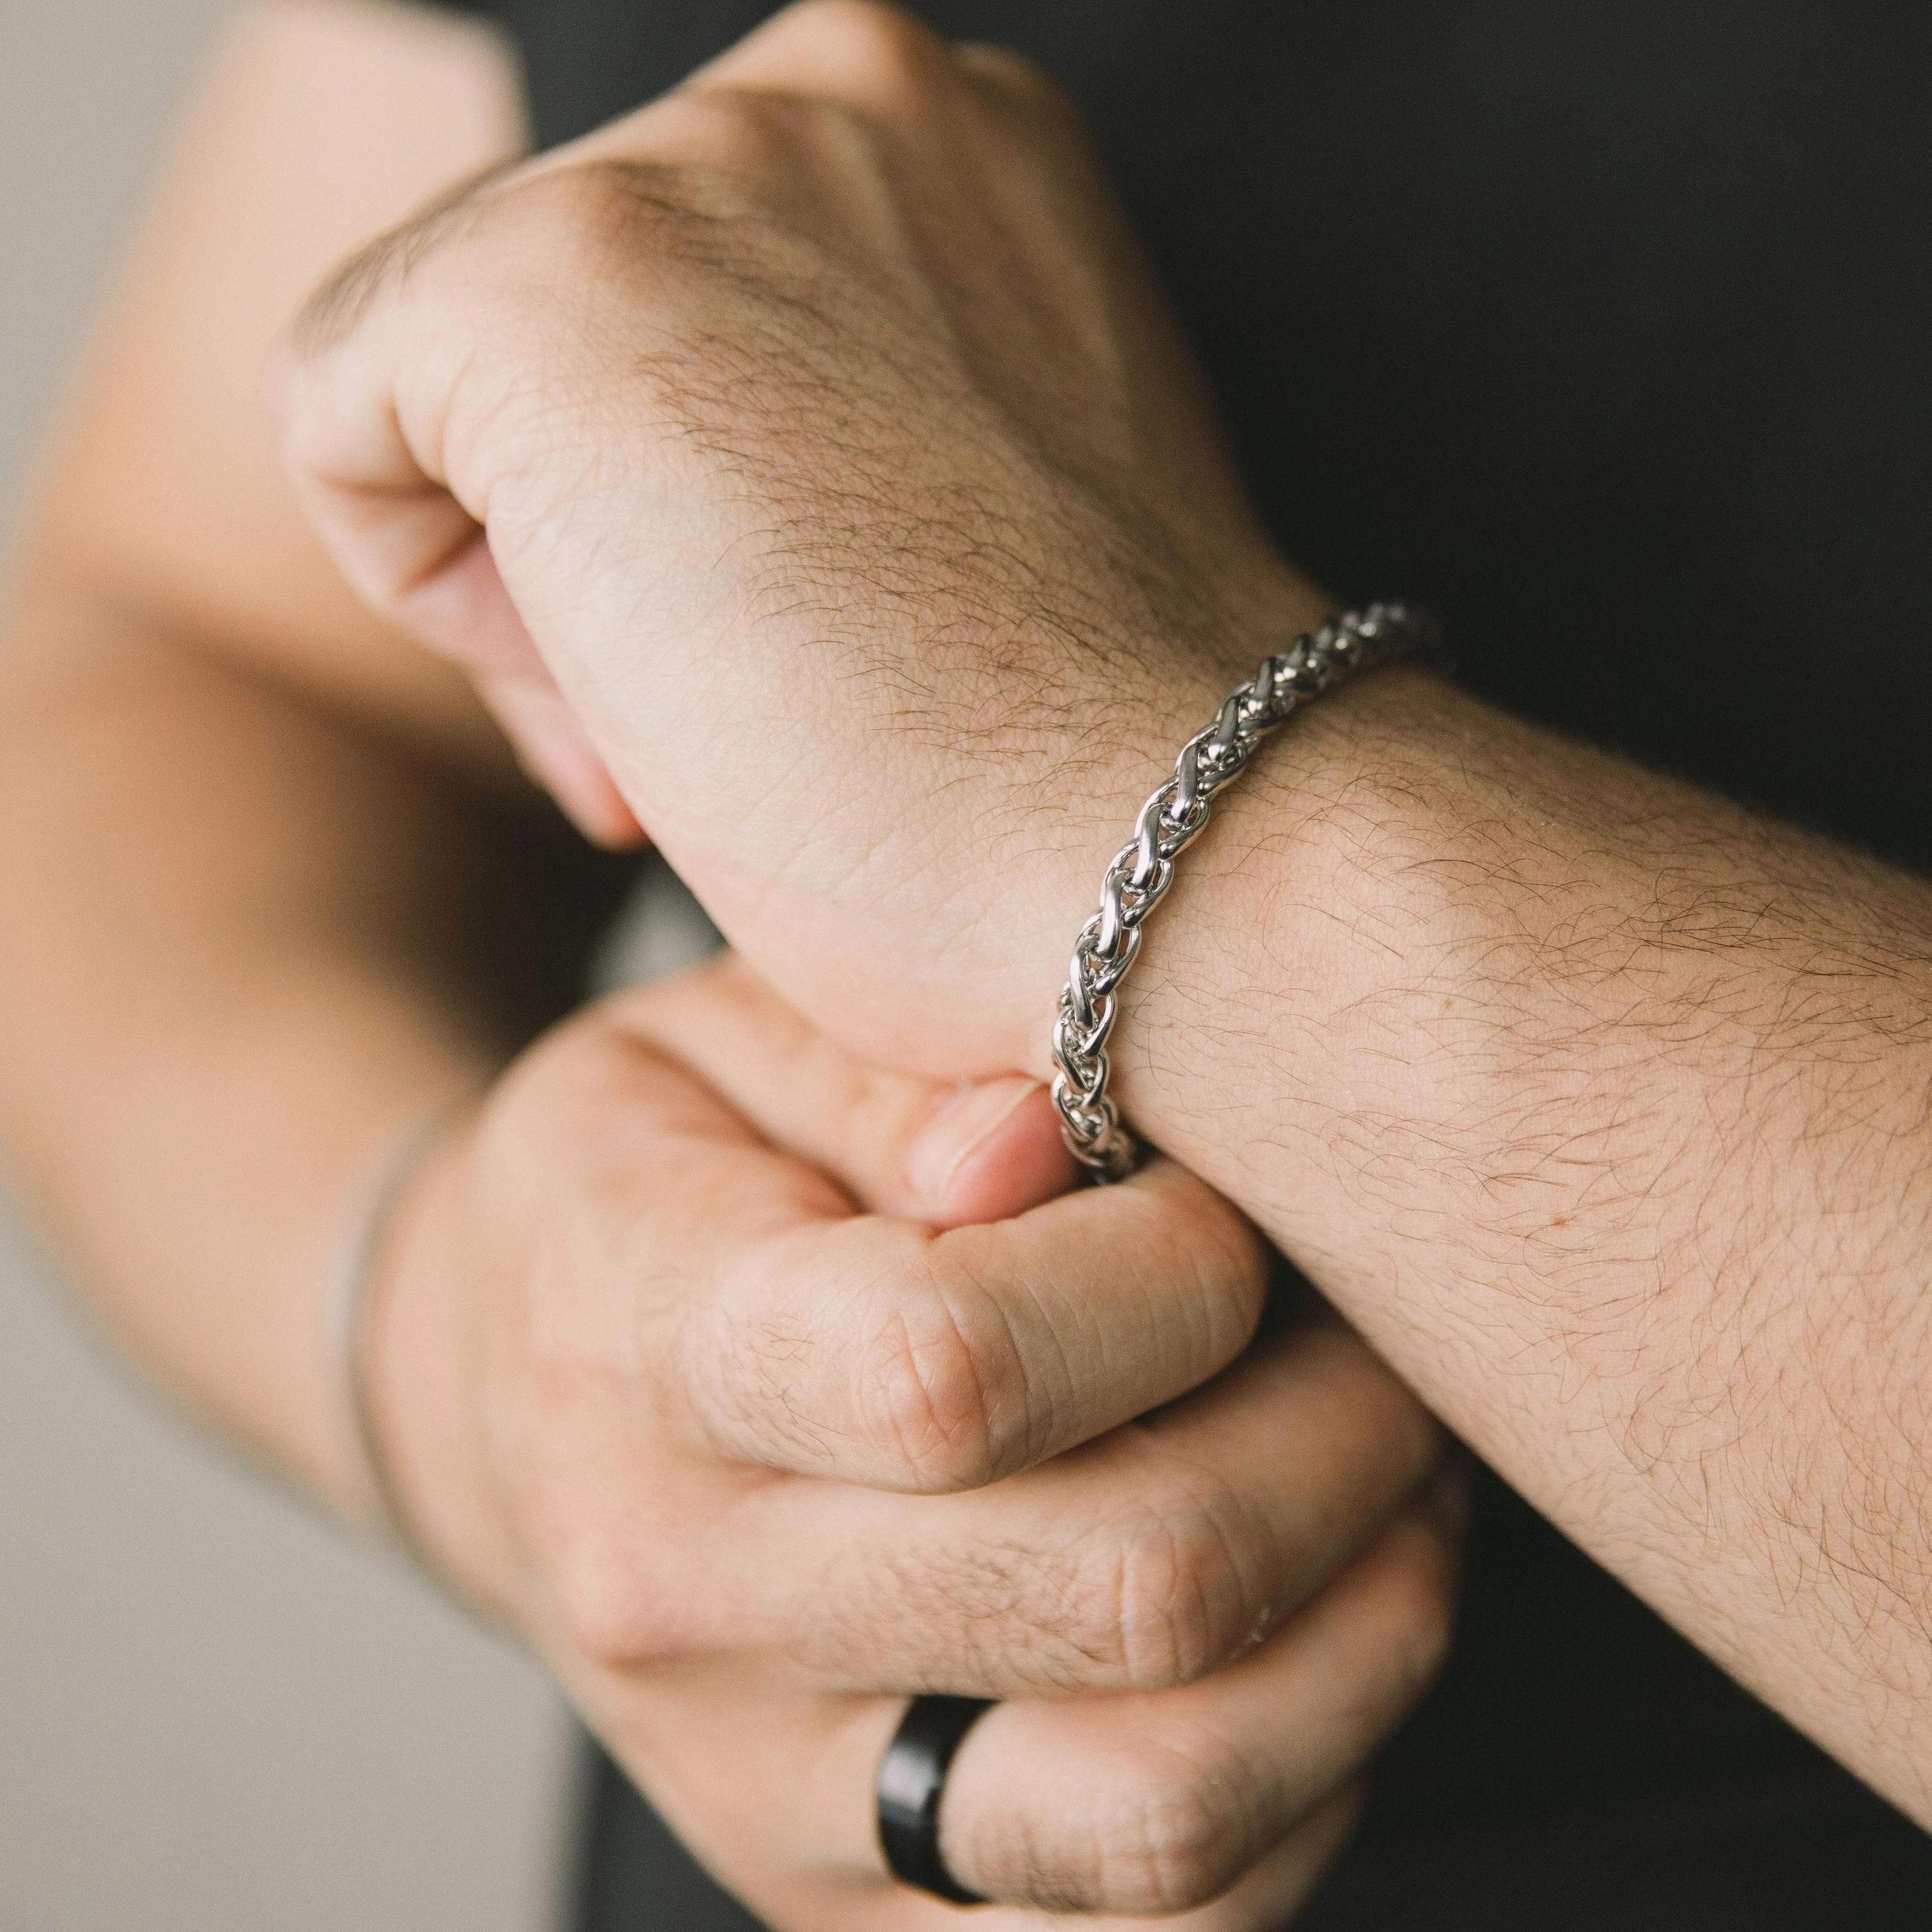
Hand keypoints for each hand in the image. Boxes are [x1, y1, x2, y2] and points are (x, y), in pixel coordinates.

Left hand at [279, 0, 1328, 1081]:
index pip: (684, 283)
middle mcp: (825, 95)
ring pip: (446, 363)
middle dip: (601, 529)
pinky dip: (427, 584)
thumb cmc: (1092, 744)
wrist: (1162, 843)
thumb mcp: (979, 485)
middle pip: (556, 312)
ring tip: (696, 716)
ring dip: (537, 569)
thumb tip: (666, 472)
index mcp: (951, 142)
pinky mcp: (545, 283)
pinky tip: (613, 691)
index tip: (789, 661)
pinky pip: (340, 409)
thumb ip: (836, 398)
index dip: (694, 503)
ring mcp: (690, 168)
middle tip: (734, 711)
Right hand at [372, 953, 1453, 1925]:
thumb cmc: (647, 1179)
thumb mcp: (720, 1036)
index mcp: (646, 1351)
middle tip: (1363, 1338)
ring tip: (1382, 1481)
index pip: (953, 1369)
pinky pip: (1159, 1922)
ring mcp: (775, 1794)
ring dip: (1364, 1632)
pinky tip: (1305, 1624)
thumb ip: (886, 1068)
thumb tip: (1053, 1138)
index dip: (1170, 1276)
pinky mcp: (855, 1901)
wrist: (504, 1397)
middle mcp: (696, 1609)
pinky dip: (1303, 1783)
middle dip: (1331, 1440)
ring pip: (1170, 1809)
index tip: (1215, 1211)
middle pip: (1124, 1591)